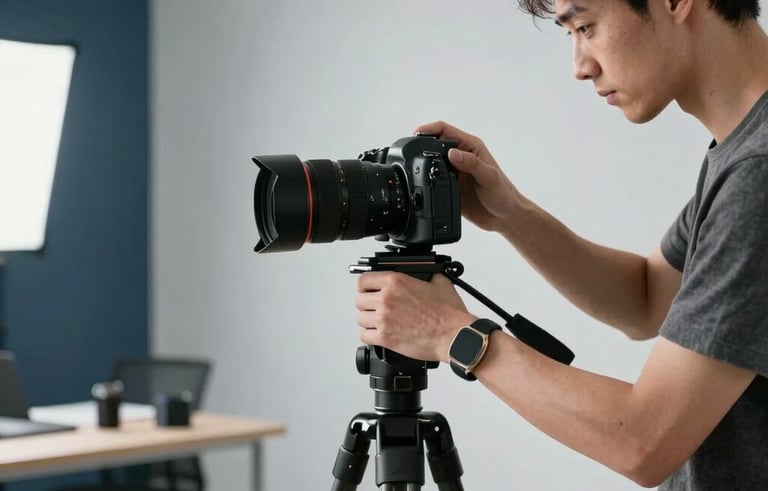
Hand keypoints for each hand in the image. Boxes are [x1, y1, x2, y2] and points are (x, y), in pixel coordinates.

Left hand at [356, 272, 476, 362]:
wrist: (453, 335)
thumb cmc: (448, 314)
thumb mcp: (440, 282)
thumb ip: (427, 275)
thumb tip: (427, 274)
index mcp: (396, 282)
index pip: (364, 280)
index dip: (365, 286)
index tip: (368, 290)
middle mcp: (386, 299)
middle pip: (359, 301)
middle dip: (367, 305)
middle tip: (376, 309)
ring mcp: (384, 319)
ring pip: (360, 319)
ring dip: (368, 321)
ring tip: (379, 322)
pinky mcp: (385, 338)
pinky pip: (364, 336)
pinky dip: (370, 336)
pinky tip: (380, 334)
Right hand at [415, 121, 521, 234]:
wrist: (505, 218)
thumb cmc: (504, 194)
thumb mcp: (489, 177)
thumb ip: (472, 163)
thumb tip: (452, 153)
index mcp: (470, 147)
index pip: (444, 130)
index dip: (428, 130)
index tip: (416, 134)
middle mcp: (460, 158)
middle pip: (434, 145)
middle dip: (421, 147)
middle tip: (411, 155)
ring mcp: (453, 173)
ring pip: (430, 163)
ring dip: (422, 165)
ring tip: (414, 170)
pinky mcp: (449, 188)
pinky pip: (432, 182)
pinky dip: (425, 183)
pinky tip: (421, 187)